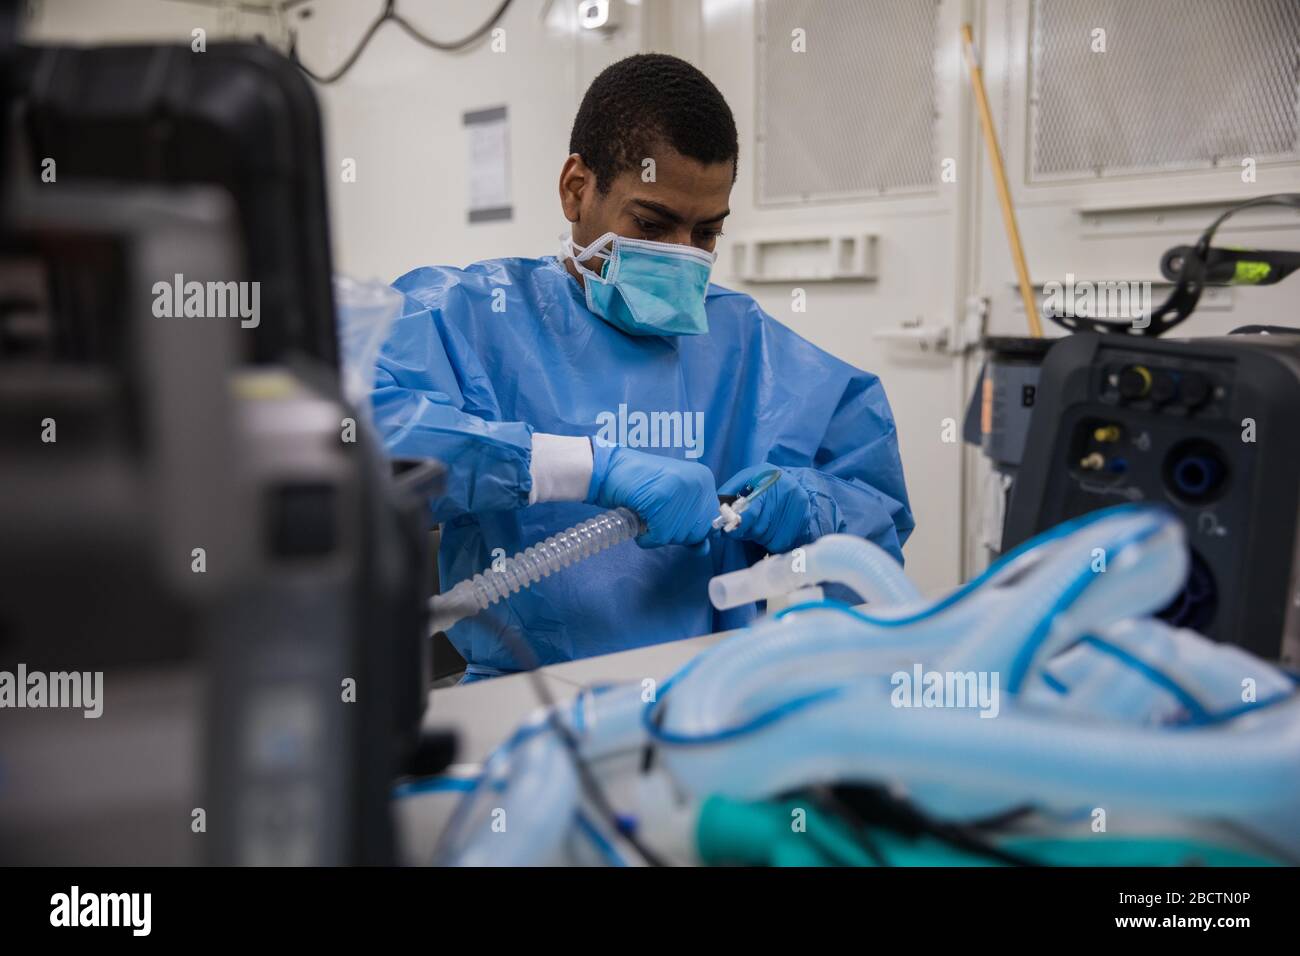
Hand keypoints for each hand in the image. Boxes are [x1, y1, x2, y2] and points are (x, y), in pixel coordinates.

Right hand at [588, 444, 717, 550]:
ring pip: (679, 536)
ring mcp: (681, 489)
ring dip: (658, 534)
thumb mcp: (673, 500)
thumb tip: (704, 549)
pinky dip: (646, 538)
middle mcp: (698, 482)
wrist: (608, 470)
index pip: (710, 522)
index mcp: (705, 479)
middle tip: (656, 515)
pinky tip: (639, 521)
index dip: (689, 528)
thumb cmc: (639, 486)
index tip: (670, 516)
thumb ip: (691, 522)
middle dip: (674, 532)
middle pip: (697, 532)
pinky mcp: (662, 499)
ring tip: (647, 513)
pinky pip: (660, 537)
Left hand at [718, 465, 808, 552]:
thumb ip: (727, 495)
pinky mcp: (804, 518)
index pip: (751, 513)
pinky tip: (771, 531)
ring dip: (759, 537)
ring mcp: (798, 505)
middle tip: (743, 527)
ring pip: (769, 538)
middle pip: (758, 529)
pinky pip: (781, 542)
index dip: (738, 526)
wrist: (790, 479)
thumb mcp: (743, 480)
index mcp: (766, 480)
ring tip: (760, 525)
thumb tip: (716, 518)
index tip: (728, 532)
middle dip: (746, 532)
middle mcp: (786, 490)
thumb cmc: (759, 482)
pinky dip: (772, 542)